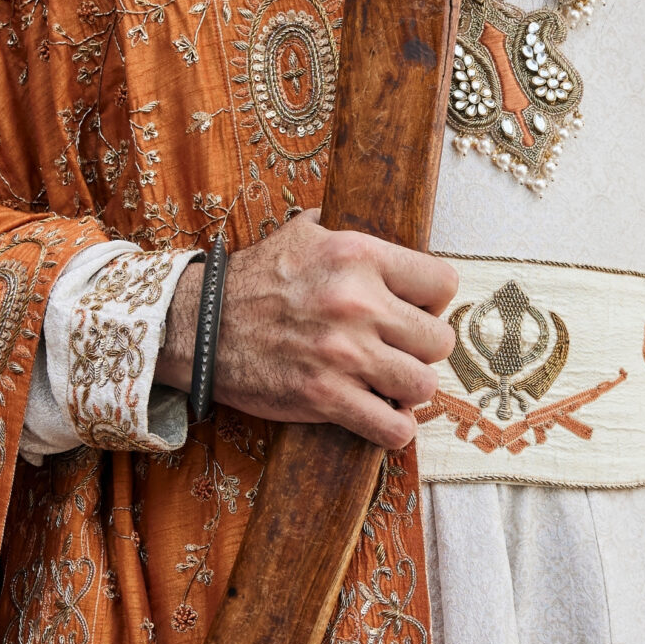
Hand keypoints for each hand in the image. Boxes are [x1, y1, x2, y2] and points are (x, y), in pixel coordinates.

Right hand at [155, 212, 457, 450]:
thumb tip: (383, 216)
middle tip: (399, 349)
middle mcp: (357, 303)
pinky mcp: (325, 398)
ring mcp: (343, 354)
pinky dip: (393, 427)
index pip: (444, 283)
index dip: (434, 300)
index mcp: (358, 255)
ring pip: (423, 385)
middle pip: (439, 340)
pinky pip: (393, 428)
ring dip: (409, 388)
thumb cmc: (255, 279)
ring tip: (389, 382)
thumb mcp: (303, 233)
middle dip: (422, 348)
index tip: (416, 309)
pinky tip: (381, 415)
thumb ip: (349, 228)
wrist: (200, 326)